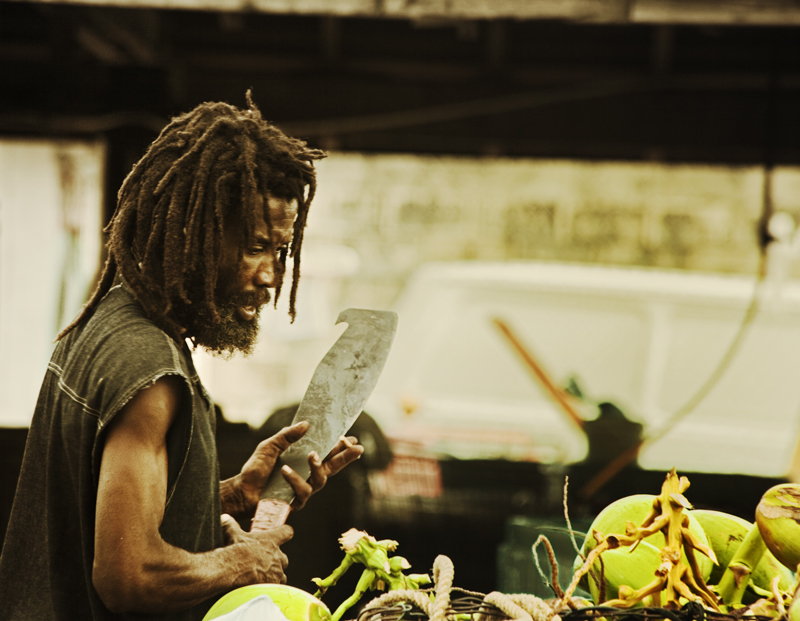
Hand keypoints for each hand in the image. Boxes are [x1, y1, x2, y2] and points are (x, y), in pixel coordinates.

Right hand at [221, 514, 292, 583]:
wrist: (233, 571)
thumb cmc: (235, 551)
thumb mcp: (232, 535)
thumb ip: (231, 525)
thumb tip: (225, 518)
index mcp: (271, 540)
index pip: (287, 532)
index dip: (285, 532)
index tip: (283, 533)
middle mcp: (278, 555)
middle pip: (284, 556)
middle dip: (276, 559)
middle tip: (264, 562)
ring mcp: (277, 570)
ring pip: (281, 572)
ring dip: (275, 573)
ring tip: (262, 575)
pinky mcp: (274, 583)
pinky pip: (278, 584)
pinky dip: (272, 585)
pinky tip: (262, 585)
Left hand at [233, 423, 364, 514]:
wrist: (241, 491)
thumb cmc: (255, 469)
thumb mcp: (270, 446)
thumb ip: (287, 436)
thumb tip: (306, 424)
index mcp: (304, 462)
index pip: (327, 454)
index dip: (340, 447)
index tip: (351, 438)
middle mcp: (308, 476)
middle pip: (333, 467)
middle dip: (347, 457)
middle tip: (358, 448)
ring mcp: (303, 490)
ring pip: (321, 480)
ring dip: (318, 466)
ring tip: (312, 454)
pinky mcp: (295, 502)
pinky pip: (302, 491)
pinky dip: (295, 479)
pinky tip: (286, 471)